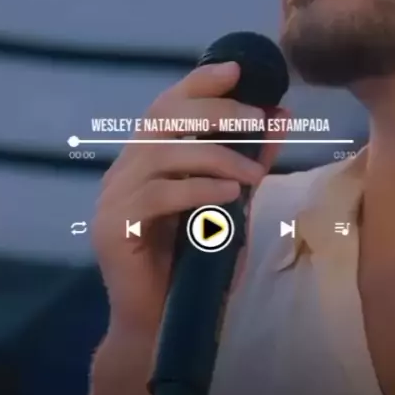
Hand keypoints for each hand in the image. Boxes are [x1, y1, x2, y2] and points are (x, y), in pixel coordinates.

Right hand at [92, 61, 287, 340]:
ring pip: (163, 153)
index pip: (168, 104)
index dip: (199, 82)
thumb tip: (282, 115)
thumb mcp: (232, 202)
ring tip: (254, 176)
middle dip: (215, 111)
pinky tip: (228, 198)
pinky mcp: (113, 227)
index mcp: (147, 157)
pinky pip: (158, 196)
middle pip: (164, 117)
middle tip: (258, 119)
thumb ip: (250, 160)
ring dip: (216, 157)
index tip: (237, 68)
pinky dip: (198, 191)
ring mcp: (114, 197)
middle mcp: (125, 168)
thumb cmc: (196, 262)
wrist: (162, 327)